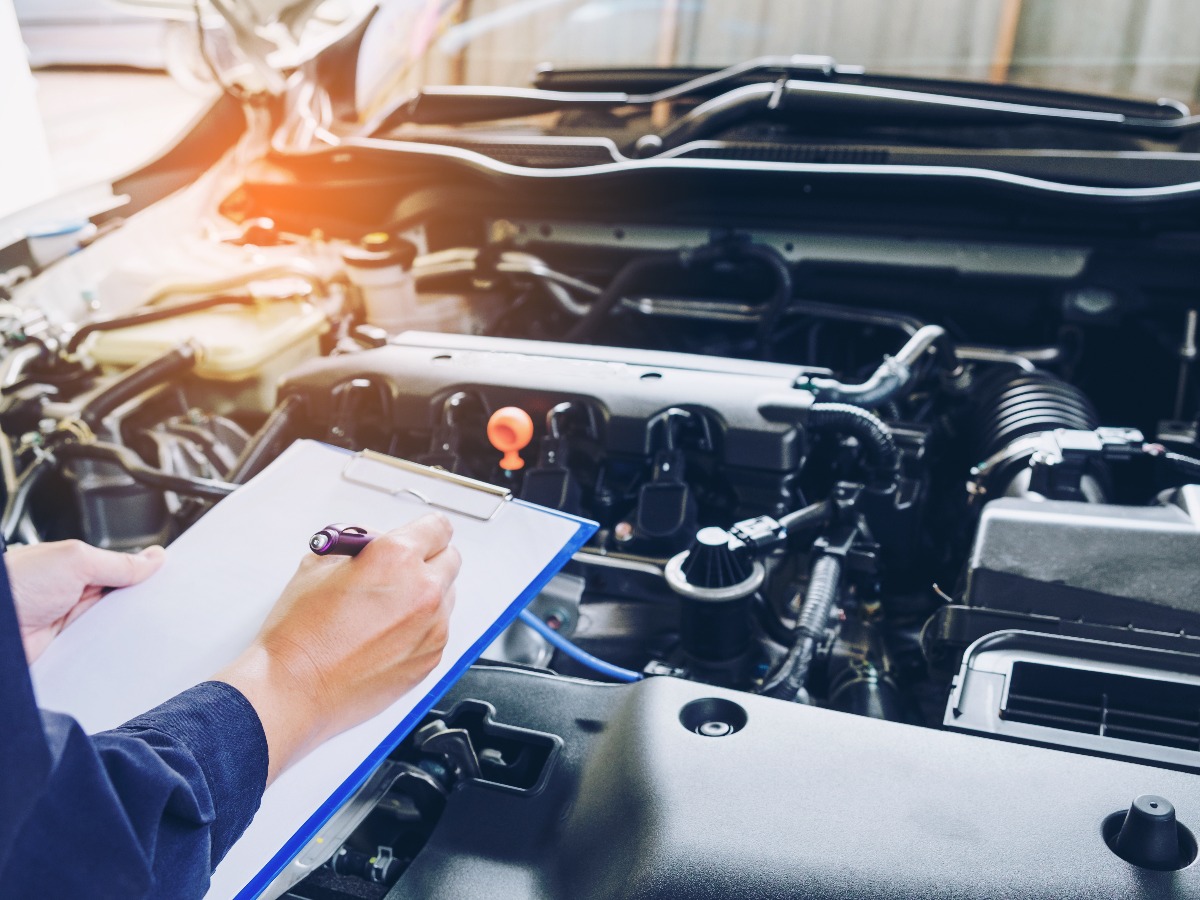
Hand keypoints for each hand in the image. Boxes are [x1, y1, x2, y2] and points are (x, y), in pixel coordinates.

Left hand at [7, 540, 166, 663]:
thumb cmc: (13, 585)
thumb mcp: (75, 560)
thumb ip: (117, 562)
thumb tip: (153, 558)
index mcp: (78, 568)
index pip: (124, 570)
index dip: (149, 574)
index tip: (175, 579)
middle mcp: (75, 595)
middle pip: (124, 600)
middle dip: (143, 603)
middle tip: (168, 605)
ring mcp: (71, 625)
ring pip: (115, 628)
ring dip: (127, 630)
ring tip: (149, 629)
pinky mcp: (68, 652)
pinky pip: (99, 652)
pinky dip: (112, 653)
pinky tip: (125, 650)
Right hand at [217, 513, 459, 782]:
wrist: (295, 690)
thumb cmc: (300, 636)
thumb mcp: (317, 566)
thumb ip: (357, 546)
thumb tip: (372, 543)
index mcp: (396, 558)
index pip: (437, 527)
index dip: (424, 530)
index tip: (420, 536)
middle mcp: (423, 590)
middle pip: (450, 559)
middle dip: (427, 559)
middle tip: (398, 571)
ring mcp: (433, 627)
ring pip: (447, 595)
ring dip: (427, 594)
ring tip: (387, 608)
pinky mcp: (431, 658)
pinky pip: (439, 629)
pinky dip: (422, 626)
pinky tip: (387, 634)